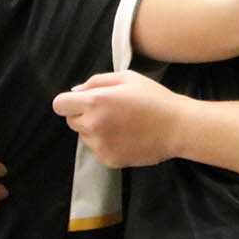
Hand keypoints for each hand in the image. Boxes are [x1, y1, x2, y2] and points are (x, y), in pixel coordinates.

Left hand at [52, 71, 189, 167]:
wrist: (179, 128)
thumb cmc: (155, 99)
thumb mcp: (127, 78)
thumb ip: (96, 82)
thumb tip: (75, 92)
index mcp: (95, 101)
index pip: (60, 104)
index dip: (70, 102)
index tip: (84, 103)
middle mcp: (93, 124)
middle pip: (71, 121)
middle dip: (85, 115)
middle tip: (111, 112)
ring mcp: (100, 145)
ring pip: (84, 136)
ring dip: (96, 131)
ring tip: (123, 125)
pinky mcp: (108, 159)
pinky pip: (96, 150)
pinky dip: (106, 145)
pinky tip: (126, 137)